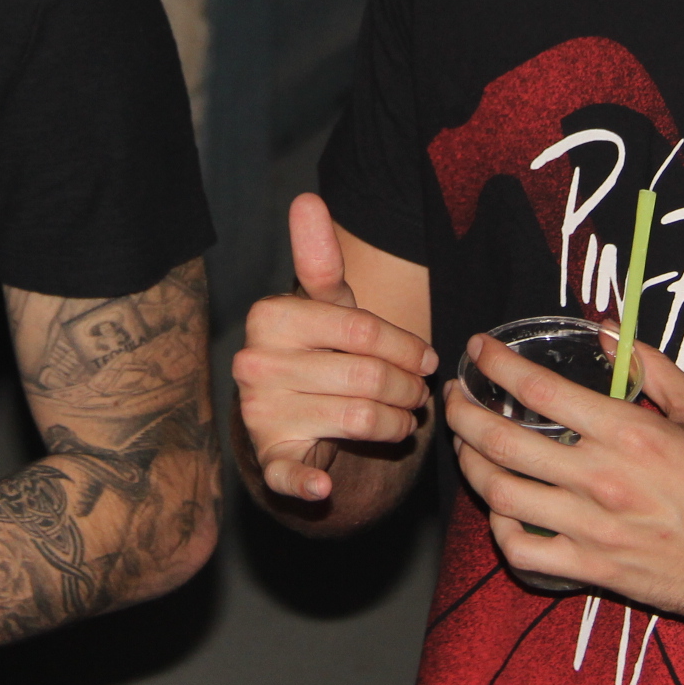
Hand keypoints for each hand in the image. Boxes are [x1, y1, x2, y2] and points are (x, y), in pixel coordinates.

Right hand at [231, 193, 437, 501]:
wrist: (285, 412)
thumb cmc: (316, 349)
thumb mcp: (323, 304)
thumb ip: (318, 257)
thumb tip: (307, 199)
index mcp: (270, 316)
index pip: (362, 328)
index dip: (406, 346)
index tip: (427, 358)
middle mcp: (255, 363)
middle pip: (367, 375)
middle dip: (409, 387)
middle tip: (421, 393)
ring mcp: (260, 412)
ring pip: (359, 419)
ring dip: (397, 423)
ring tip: (405, 419)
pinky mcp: (269, 457)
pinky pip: (289, 474)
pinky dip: (307, 483)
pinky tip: (324, 485)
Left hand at [444, 336, 683, 633]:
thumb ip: (654, 367)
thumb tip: (606, 331)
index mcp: (630, 434)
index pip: (538, 391)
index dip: (496, 364)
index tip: (479, 350)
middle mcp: (602, 480)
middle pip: (502, 442)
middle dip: (464, 413)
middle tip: (455, 397)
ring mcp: (593, 530)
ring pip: (501, 495)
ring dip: (471, 466)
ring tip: (466, 446)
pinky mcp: (594, 570)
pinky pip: (522, 552)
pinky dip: (499, 529)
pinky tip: (500, 508)